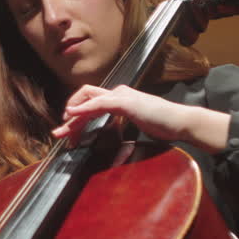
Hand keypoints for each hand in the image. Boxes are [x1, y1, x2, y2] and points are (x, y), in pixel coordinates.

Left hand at [51, 85, 229, 153]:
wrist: (180, 123)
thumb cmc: (162, 125)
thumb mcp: (135, 128)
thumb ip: (120, 130)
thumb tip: (110, 145)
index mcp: (119, 99)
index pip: (91, 103)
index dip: (77, 117)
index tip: (70, 134)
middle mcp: (118, 93)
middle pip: (85, 99)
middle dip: (69, 117)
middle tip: (59, 134)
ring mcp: (121, 96)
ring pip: (87, 100)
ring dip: (72, 116)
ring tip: (63, 131)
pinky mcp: (125, 102)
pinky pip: (98, 103)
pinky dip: (83, 109)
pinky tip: (73, 115)